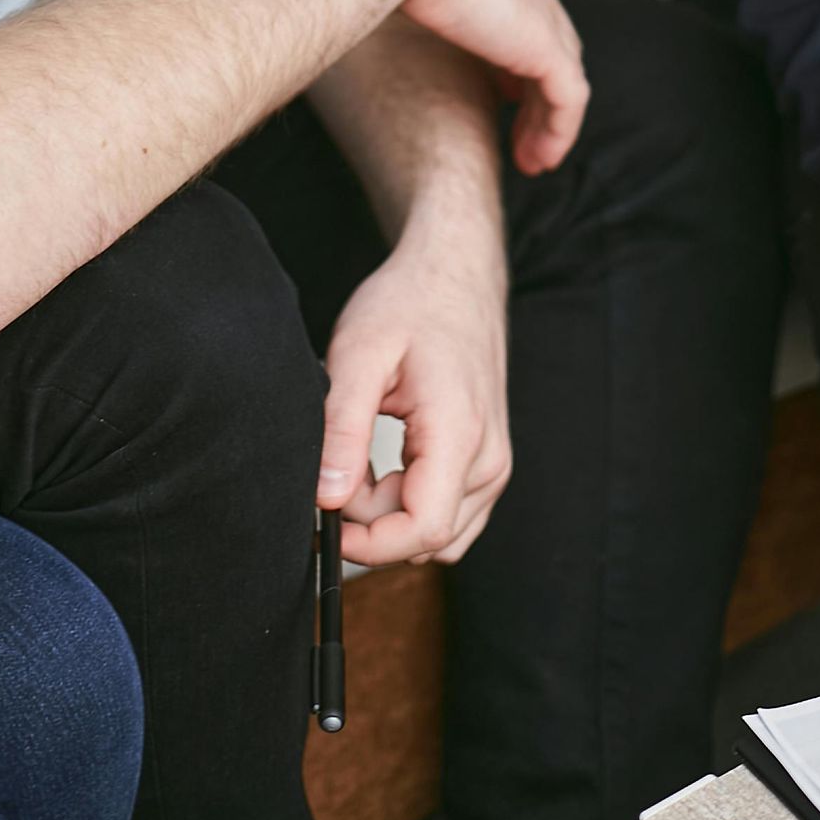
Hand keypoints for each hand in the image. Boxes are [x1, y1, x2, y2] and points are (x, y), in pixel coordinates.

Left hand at [315, 224, 511, 566]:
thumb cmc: (409, 303)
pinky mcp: (488, 462)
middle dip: (369, 521)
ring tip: (359, 460)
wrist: (454, 274)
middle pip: (424, 537)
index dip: (367, 545)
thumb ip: (342, 428)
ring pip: (438, 535)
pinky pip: (449, 515)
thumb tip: (327, 498)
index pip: (422, 531)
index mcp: (460, 434)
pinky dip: (410, 506)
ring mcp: (494, 464)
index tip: (324, 520)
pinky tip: (384, 466)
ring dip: (390, 517)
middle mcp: (489, 460)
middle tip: (335, 464)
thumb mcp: (359, 353)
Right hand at [398, 0, 588, 174]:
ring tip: (532, 159)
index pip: (522, 15)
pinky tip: (539, 159)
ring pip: (564, 79)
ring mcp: (542, 16)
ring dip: (548, 122)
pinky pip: (568, 99)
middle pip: (551, 47)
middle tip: (522, 133)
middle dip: (538, 93)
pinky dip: (558, 132)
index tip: (500, 93)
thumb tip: (368, 10)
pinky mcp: (545, 46)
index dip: (513, 56)